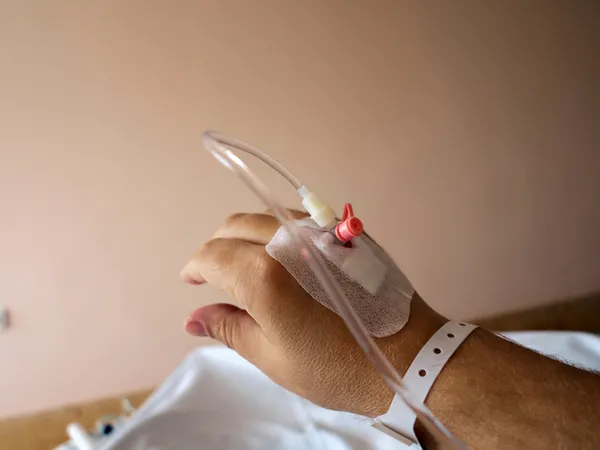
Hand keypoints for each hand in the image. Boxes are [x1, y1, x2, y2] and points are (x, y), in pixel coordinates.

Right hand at [180, 211, 444, 416]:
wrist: (408, 356)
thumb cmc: (338, 367)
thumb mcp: (274, 358)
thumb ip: (230, 328)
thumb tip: (194, 317)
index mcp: (264, 275)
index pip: (212, 256)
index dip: (195, 267)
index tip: (191, 280)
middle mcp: (288, 242)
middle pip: (234, 225)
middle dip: (215, 247)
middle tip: (213, 274)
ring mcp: (318, 232)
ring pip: (264, 216)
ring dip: (243, 234)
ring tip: (243, 264)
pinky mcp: (341, 233)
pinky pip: (295, 220)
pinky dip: (274, 232)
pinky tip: (278, 256)